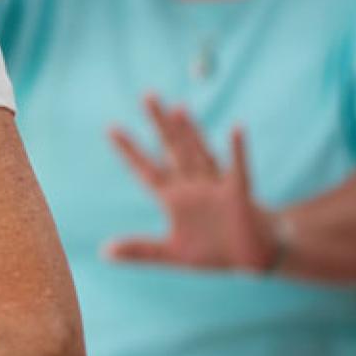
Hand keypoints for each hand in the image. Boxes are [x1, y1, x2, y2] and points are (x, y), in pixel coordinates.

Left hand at [104, 95, 277, 273]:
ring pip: (200, 154)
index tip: (111, 129)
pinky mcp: (239, 195)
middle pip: (173, 150)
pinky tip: (236, 129)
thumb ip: (140, 250)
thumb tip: (103, 252)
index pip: (147, 169)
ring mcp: (215, 187)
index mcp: (173, 198)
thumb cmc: (212, 252)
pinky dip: (237, 151)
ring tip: (179, 109)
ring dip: (191, 133)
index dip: (130, 151)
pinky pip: (238, 170)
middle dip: (161, 126)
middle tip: (148, 96)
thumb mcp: (172, 254)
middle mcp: (192, 186)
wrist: (252, 258)